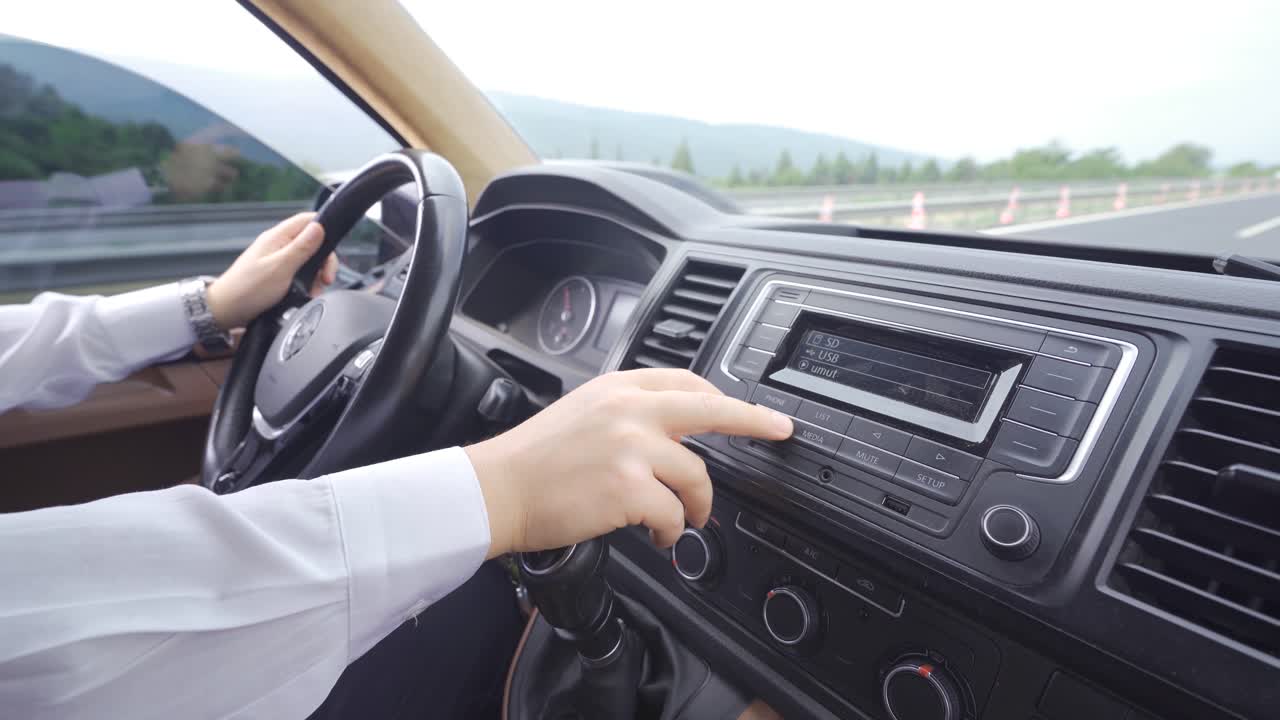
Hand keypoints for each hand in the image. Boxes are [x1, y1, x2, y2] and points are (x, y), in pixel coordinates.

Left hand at [206, 212, 338, 330]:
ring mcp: (277, 259)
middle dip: (323, 261)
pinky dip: (307, 283)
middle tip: (325, 279)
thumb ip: (301, 248)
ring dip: (316, 276)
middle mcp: (278, 245)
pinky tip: (306, 294)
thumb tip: (319, 227)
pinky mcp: (277, 274)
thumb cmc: (248, 289)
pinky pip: (299, 273)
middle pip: (312, 242)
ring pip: (308, 260)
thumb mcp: (280, 268)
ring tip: (314, 291)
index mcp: (277, 237)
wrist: (226, 310)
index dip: (324, 230)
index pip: (308, 220)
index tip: (332, 251)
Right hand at [465, 369, 793, 558]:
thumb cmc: (533, 461)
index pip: (686, 380)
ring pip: (696, 475)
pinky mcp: (629, 488)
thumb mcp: (582, 413)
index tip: (745, 408)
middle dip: (754, 420)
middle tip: (777, 429)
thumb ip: (627, 415)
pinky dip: (671, 530)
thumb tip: (672, 436)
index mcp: (618, 388)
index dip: (722, 396)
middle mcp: (629, 410)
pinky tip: (657, 535)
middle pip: (712, 408)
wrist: (496, 490)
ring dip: (697, 504)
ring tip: (686, 519)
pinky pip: (673, 513)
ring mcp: (632, 447)